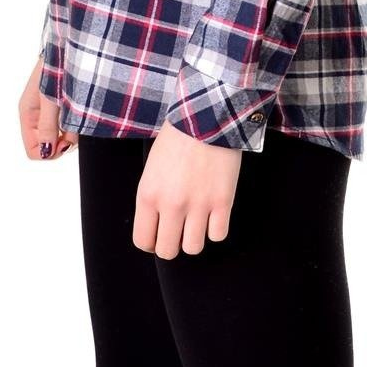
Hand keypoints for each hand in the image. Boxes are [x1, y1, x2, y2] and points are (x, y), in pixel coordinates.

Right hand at [19, 55, 79, 160]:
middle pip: (50, 145)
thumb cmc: (58, 65)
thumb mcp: (51, 97)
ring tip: (81, 106)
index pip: (33, 150)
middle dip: (65, 139)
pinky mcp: (64, 105)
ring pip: (63, 136)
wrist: (76, 42)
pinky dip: (79, 120)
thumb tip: (45, 153)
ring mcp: (52, 111)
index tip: (65, 139)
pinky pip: (70, 124)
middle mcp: (38, 115)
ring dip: (75, 128)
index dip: (50, 151)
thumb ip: (48, 126)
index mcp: (28, 113)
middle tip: (75, 119)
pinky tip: (84, 106)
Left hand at [133, 118, 241, 256]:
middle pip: (168, 251)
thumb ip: (152, 198)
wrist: (207, 115)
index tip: (159, 236)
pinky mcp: (223, 202)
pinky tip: (214, 213)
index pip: (143, 241)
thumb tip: (158, 226)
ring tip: (198, 221)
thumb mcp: (151, 168)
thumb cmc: (177, 137)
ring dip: (195, 237)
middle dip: (172, 244)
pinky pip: (218, 236)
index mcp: (148, 195)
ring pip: (193, 248)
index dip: (152, 243)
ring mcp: (198, 205)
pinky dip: (216, 228)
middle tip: (179, 230)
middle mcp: (171, 205)